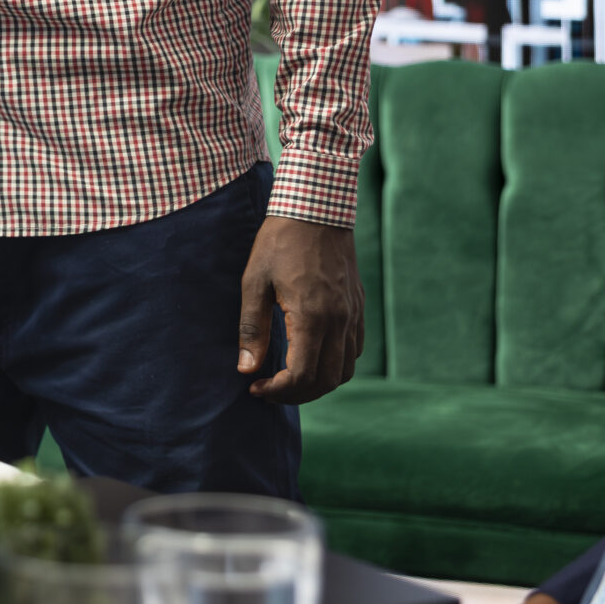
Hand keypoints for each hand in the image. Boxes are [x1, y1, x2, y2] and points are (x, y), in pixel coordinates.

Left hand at [237, 215, 363, 402]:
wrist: (316, 209)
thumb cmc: (279, 242)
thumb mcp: (254, 282)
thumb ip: (252, 328)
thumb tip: (246, 369)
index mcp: (312, 316)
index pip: (302, 375)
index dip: (279, 391)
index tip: (256, 388)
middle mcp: (339, 320)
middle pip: (326, 381)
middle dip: (296, 394)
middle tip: (269, 390)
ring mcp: (353, 315)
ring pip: (344, 370)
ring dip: (317, 383)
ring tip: (288, 379)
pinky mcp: (357, 307)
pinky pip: (353, 350)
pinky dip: (334, 365)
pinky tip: (309, 356)